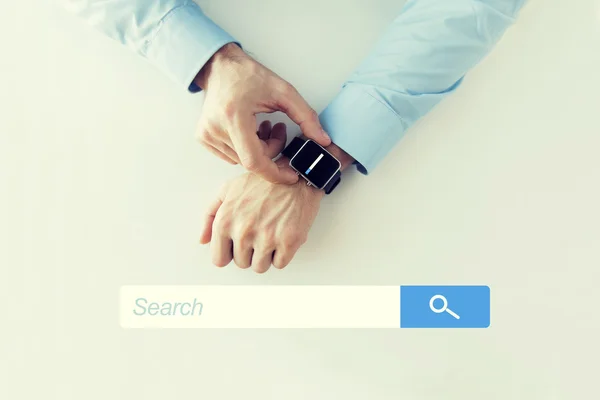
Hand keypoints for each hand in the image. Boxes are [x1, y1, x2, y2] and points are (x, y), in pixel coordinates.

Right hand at [195, 43, 329, 183]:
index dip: (275, 173)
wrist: (221, 67)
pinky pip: (231, 156)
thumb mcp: (283, 92)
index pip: (254, 161)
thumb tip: (322, 139)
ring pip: (242, 161)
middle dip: (271, 152)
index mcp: (234, 117)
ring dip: (259, 151)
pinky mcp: (204, 138)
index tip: (290, 175)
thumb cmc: (248, 76)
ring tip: (262, 127)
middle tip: (278, 129)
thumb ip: (306, 117)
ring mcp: (207, 135)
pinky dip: (245, 149)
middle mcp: (216, 128)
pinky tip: (249, 131)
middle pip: (251, 161)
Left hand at [199, 133, 323, 272]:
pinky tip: (283, 235)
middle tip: (259, 233)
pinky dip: (282, 254)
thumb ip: (210, 215)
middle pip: (242, 263)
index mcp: (225, 221)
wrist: (296, 174)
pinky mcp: (289, 242)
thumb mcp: (228, 190)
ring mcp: (267, 238)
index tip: (238, 244)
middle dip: (250, 252)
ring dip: (266, 255)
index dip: (230, 252)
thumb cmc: (263, 181)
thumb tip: (203, 240)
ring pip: (260, 267)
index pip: (219, 259)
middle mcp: (243, 232)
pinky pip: (280, 264)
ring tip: (271, 234)